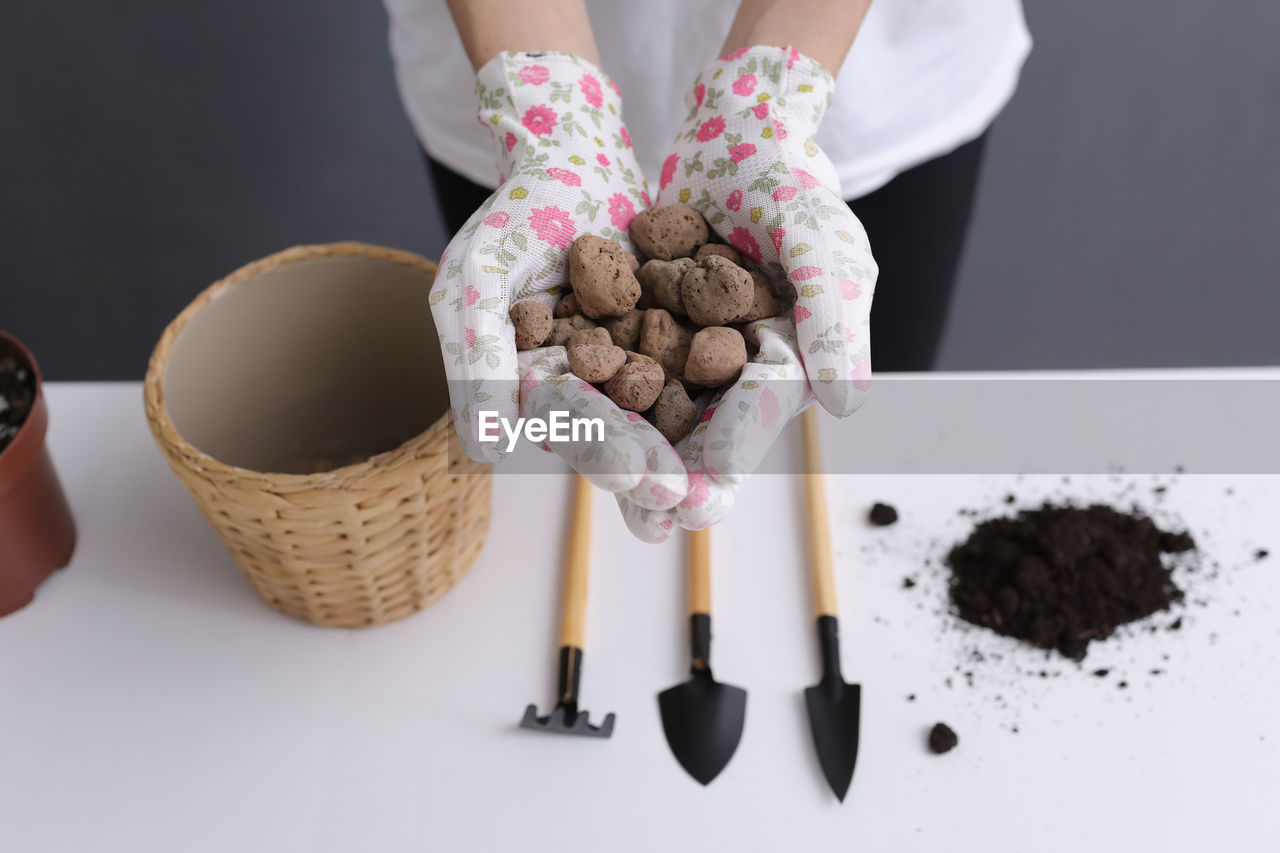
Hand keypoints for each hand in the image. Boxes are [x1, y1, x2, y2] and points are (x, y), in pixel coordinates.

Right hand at [430, 51, 687, 510]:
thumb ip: (475, 360)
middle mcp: (583, 385)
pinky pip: (696, 370)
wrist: (573, 151)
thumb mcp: (478, 279)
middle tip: (701, 506)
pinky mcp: (666, 336)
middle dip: (660, 473)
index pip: (575, 433)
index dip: (612, 459)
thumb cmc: (512, 213)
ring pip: (665, 416)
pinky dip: (725, 396)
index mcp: (533, 387)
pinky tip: (761, 421)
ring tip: (731, 490)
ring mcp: (626, 362)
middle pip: (625, 437)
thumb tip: (485, 453)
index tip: (654, 488)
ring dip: (695, 454)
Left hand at [618, 45, 876, 540]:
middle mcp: (729, 377)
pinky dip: (581, 387)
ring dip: (617, 446)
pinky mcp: (639, 329)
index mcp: (781, 371)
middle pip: (695, 440)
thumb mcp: (826, 245)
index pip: (751, 430)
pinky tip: (549, 409)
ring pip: (643, 415)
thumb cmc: (794, 187)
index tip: (692, 505)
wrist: (735, 137)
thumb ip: (836, 318)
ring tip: (590, 480)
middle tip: (642, 522)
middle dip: (665, 480)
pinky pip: (607, 367)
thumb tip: (847, 405)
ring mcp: (681, 355)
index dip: (724, 469)